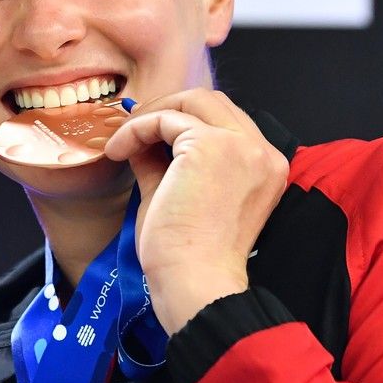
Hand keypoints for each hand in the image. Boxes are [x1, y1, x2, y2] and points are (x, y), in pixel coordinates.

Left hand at [104, 90, 288, 333]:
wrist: (194, 281)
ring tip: (122, 142)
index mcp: (264, 167)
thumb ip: (164, 164)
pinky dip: (136, 129)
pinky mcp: (211, 146)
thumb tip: (141, 141)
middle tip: (132, 128)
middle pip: (212, 101)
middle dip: (168, 107)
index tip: (147, 136)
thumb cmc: (185, 254)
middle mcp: (262, 151)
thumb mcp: (176, 196)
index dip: (182, 120)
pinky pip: (164, 120)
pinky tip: (117, 152)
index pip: (225, 122)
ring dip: (152, 115)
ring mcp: (241, 146)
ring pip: (192, 100)